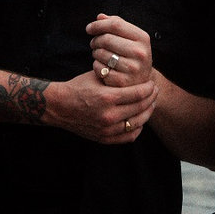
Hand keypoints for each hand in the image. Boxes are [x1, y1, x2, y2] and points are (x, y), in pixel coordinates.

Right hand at [42, 70, 157, 144]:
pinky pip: (128, 136)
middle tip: (154, 92)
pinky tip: (139, 120)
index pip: (138, 93)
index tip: (152, 83)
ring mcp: (107, 129)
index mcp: (107, 97)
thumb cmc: (78, 87)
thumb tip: (136, 75)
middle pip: (141, 108)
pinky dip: (137, 128)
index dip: (149, 88)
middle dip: (151, 99)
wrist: (59, 106)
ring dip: (147, 113)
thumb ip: (116, 78)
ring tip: (149, 105)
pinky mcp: (104, 138)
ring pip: (137, 123)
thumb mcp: (97, 77)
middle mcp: (109, 115)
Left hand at [87, 13, 152, 87]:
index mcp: (142, 38)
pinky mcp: (122, 82)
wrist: (142, 81)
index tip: (89, 28)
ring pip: (101, 53)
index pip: (115, 24)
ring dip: (95, 52)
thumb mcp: (130, 37)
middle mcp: (140, 53)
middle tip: (93, 43)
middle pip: (106, 39)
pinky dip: (96, 65)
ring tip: (98, 54)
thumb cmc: (132, 54)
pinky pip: (99, 68)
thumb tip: (100, 17)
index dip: (98, 25)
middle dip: (95, 40)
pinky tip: (102, 65)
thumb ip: (116, 24)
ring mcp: (132, 69)